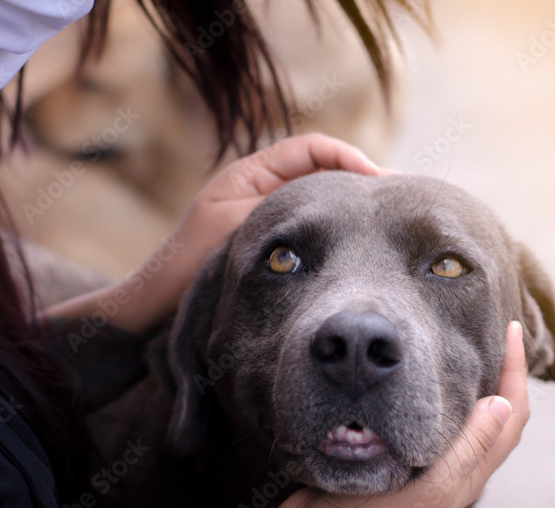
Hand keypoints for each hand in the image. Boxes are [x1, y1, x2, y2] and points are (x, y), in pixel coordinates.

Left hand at [44, 133, 379, 333]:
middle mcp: (262, 191)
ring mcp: (268, 221)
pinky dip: (338, 238)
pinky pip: (314, 236)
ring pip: (323, 206)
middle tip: (399, 205)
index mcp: (251, 174)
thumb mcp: (237, 229)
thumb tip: (336, 202)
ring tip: (388, 228)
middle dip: (362, 185)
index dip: (351, 159)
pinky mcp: (273, 252)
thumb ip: (281, 210)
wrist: (155, 312)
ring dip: (353, 213)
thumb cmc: (187, 268)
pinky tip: (358, 256)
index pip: (315, 148)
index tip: (381, 185)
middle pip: (324, 173)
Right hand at [267, 321, 530, 507]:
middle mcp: (454, 473)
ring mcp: (426, 468)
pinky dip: (439, 394)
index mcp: (468, 479)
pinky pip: (432, 420)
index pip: (512, 416)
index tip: (510, 327)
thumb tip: (503, 402)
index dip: (517, 372)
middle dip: (504, 373)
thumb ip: (467, 447)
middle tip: (496, 331)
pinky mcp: (396, 459)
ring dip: (474, 383)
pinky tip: (420, 377)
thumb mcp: (428, 486)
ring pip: (465, 418)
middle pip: (496, 416)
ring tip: (467, 346)